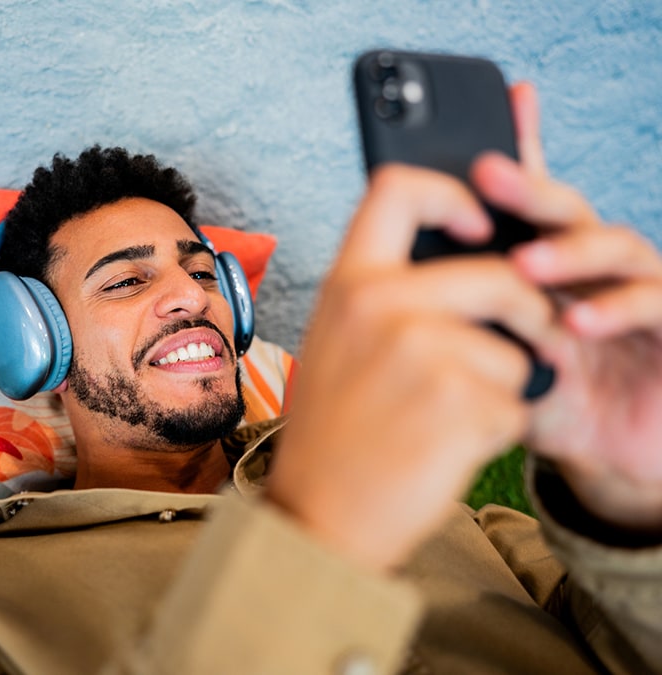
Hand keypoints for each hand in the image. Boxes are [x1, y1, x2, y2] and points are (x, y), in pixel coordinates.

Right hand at [265, 136, 560, 570]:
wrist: (316, 515)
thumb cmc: (330, 434)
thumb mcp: (336, 342)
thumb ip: (383, 295)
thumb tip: (465, 260)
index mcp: (347, 285)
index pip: (398, 190)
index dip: (451, 194)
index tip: (480, 225)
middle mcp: (381, 306)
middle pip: (500, 275)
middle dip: (530, 309)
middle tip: (530, 336)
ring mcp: (420, 353)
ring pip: (514, 352)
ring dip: (501, 388)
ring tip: (447, 417)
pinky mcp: (458, 404)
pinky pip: (516, 403)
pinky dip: (498, 428)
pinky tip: (449, 446)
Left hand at [472, 83, 661, 530]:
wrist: (605, 457)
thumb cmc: (548, 399)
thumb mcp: (496, 359)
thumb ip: (467, 322)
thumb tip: (403, 292)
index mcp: (546, 268)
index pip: (531, 205)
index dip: (521, 154)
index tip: (498, 112)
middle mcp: (590, 271)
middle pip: (567, 212)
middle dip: (531, 189)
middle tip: (489, 176)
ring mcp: (636, 294)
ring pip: (615, 246)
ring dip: (570, 250)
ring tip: (524, 265)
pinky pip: (657, 302)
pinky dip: (619, 307)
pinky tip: (579, 319)